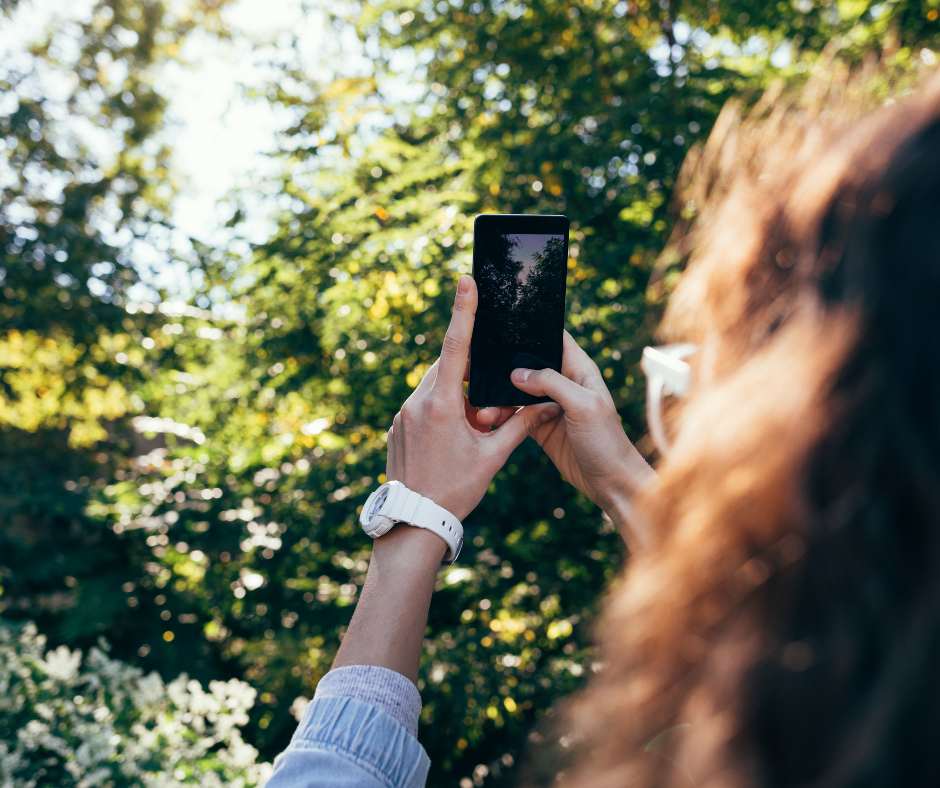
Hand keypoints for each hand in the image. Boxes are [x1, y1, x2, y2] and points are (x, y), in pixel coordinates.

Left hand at [386, 275, 530, 521]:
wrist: (413, 522)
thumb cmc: (455, 490)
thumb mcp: (492, 457)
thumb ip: (518, 426)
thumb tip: (545, 405)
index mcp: (441, 405)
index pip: (456, 346)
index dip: (463, 310)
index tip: (465, 280)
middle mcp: (416, 403)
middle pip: (447, 369)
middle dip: (468, 378)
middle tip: (484, 407)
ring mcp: (402, 416)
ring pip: (433, 390)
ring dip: (454, 400)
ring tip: (469, 433)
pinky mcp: (396, 428)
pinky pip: (421, 408)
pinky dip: (439, 414)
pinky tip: (448, 443)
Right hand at [479, 331, 655, 549]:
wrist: (609, 482)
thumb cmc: (606, 441)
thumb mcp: (583, 406)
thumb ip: (551, 383)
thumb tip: (517, 373)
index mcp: (579, 369)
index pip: (554, 338)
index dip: (532, 329)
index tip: (503, 326)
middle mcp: (564, 382)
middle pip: (529, 363)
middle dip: (505, 364)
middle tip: (477, 366)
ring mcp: (550, 404)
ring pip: (517, 390)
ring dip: (498, 395)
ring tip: (481, 404)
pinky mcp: (540, 425)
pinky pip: (515, 414)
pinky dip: (501, 415)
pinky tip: (488, 418)